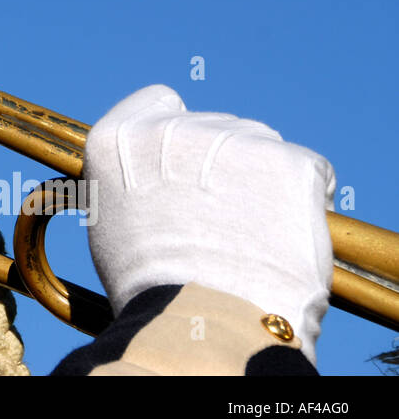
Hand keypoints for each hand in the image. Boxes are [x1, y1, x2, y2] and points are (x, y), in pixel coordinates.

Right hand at [84, 84, 334, 364]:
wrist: (204, 317)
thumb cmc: (151, 286)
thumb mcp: (111, 223)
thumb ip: (132, 182)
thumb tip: (155, 182)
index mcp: (118, 137)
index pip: (157, 100)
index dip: (175, 134)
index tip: (183, 165)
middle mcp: (172, 126)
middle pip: (214, 125)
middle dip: (222, 163)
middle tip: (222, 217)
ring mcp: (233, 139)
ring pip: (260, 145)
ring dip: (262, 178)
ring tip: (253, 234)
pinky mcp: (290, 161)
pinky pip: (306, 169)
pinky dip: (303, 197)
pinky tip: (284, 236)